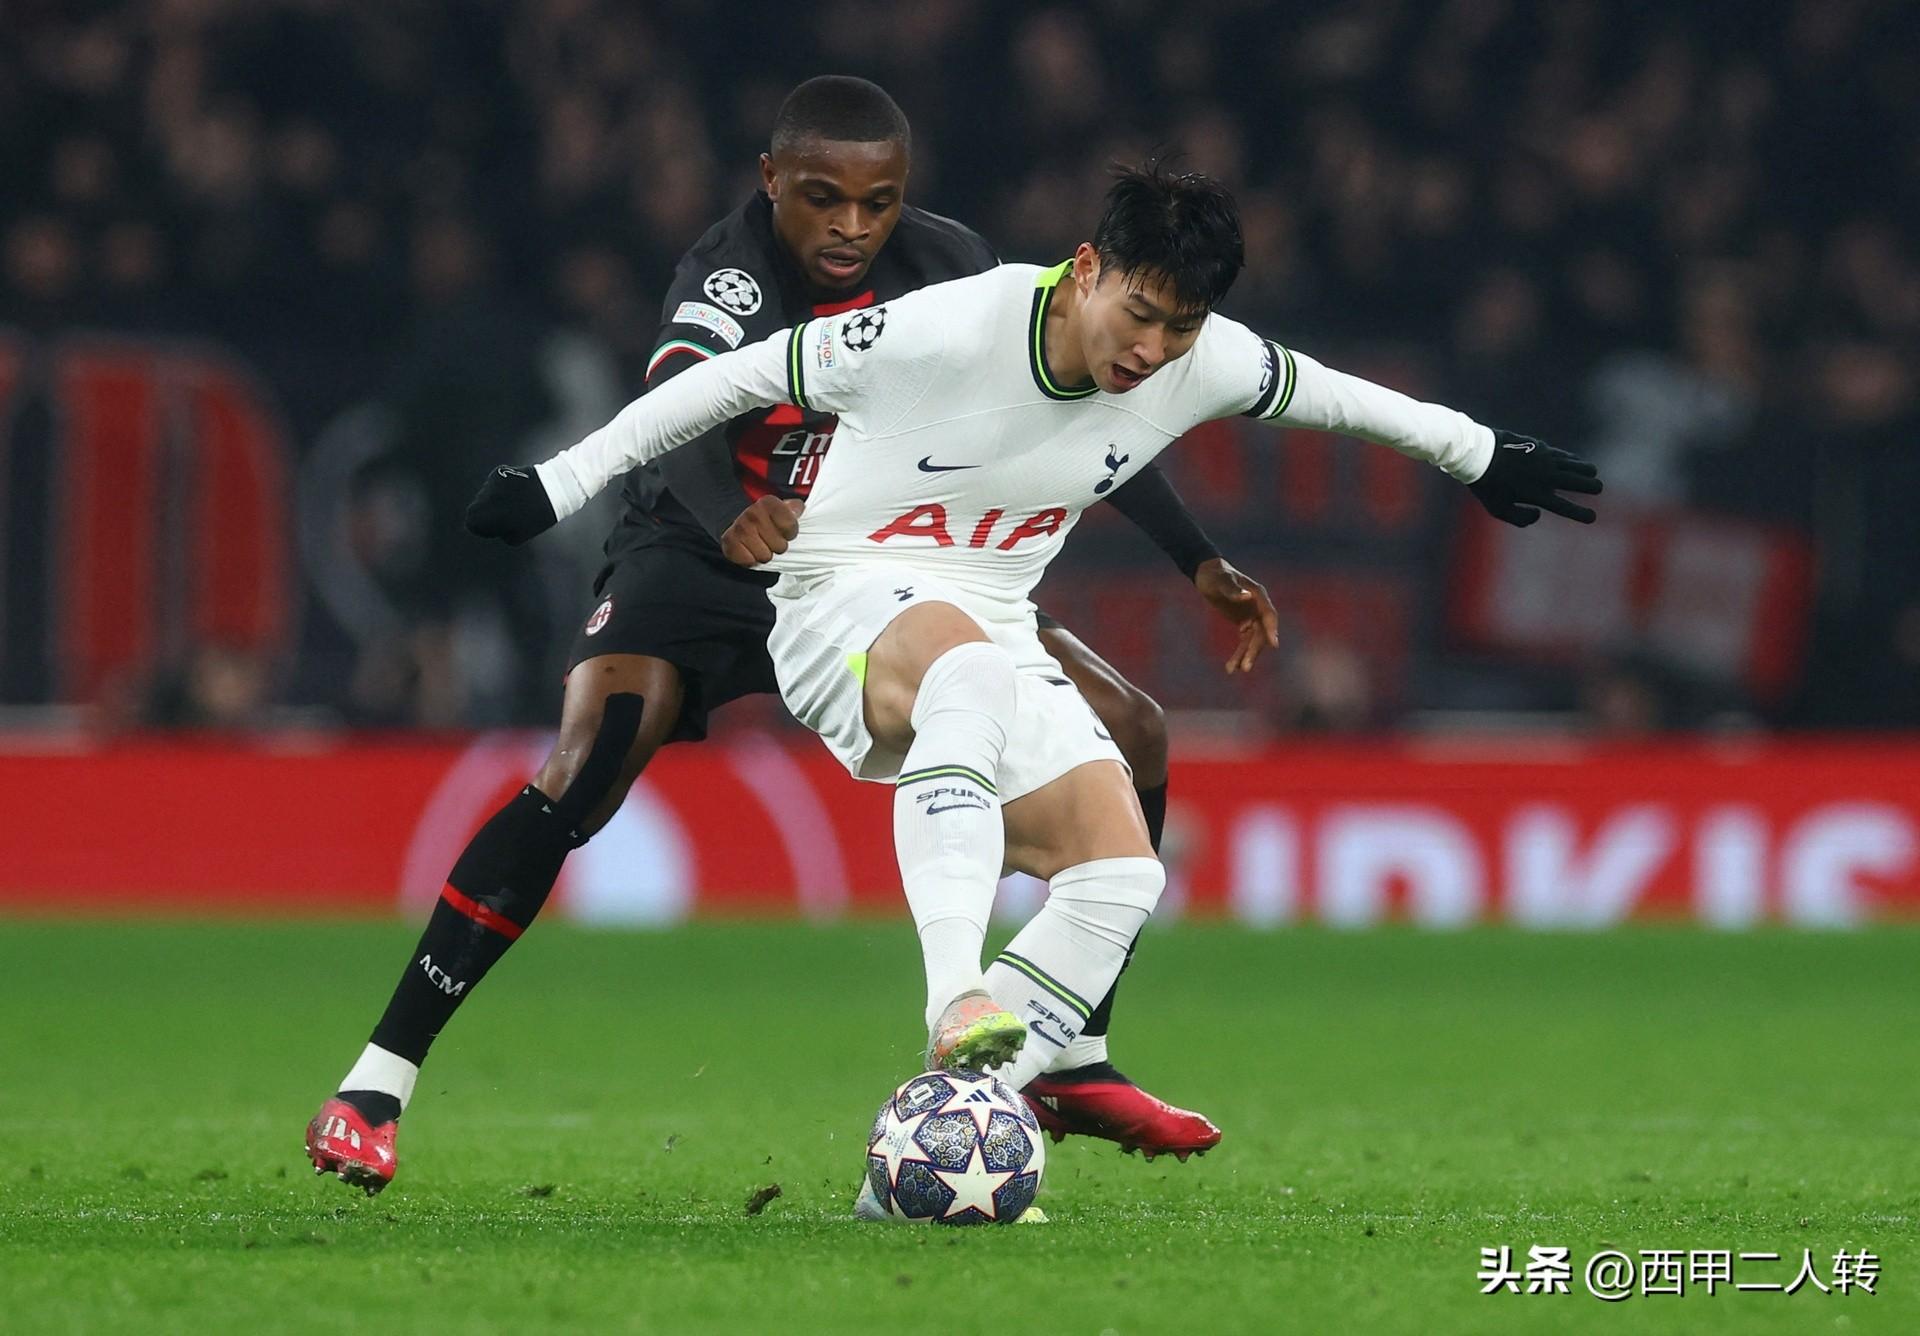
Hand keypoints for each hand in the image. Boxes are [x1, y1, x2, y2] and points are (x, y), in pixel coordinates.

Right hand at [464, 465, 558, 544]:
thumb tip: (489, 523)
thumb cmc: (534, 519)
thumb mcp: (515, 536)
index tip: (497, 528)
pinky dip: (502, 488)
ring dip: (496, 500)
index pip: (471, 523)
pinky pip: (494, 484)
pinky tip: (518, 491)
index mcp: (483, 516)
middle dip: (487, 512)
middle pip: (475, 507)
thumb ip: (498, 532)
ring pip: (485, 495)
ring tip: (517, 502)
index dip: (483, 528)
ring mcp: (489, 483)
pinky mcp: (498, 472)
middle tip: (507, 516)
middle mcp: (481, 498)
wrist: (551, 490)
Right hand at [721, 496, 803, 565]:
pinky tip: (749, 550)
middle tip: (770, 540)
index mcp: (768, 502)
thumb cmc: (766, 520)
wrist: (738, 523)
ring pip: (765, 557)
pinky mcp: (729, 542)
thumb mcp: (783, 509)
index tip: (784, 531)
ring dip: (764, 554)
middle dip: (777, 546)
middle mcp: (752, 512)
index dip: (790, 533)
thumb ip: (795, 508)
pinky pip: (749, 562)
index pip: (790, 526)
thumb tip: (798, 509)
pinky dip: (750, 560)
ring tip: (760, 546)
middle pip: (780, 546)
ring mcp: (739, 527)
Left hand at [1194, 557, 1279, 673]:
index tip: (1274, 644)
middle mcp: (1258, 608)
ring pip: (1252, 641)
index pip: (1269, 615)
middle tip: (1245, 667)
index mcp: (1258, 595)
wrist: (1207, 575)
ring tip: (1233, 670)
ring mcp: (1252, 617)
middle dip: (1253, 650)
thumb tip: (1247, 596)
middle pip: (1261, 633)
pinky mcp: (1244, 624)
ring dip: (1245, 656)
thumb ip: (1233, 589)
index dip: (1272, 629)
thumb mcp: (1222, 580)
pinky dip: (1239, 654)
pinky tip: (1231, 667)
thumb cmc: (1216, 575)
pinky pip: (1244, 642)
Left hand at [1468, 429, 1602, 526]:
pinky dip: (1571, 459)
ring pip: (1573, 465)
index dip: (1581, 513)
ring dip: (1585, 470)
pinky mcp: (1540, 448)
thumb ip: (1520, 518)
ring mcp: (1545, 460)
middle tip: (1597, 488)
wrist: (1479, 455)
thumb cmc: (1487, 486)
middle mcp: (1545, 477)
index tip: (1592, 517)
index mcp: (1536, 495)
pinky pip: (1562, 455)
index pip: (1565, 507)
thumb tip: (1540, 514)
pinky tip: (1576, 461)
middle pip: (1577, 482)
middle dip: (1591, 486)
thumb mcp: (1498, 510)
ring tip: (1593, 473)